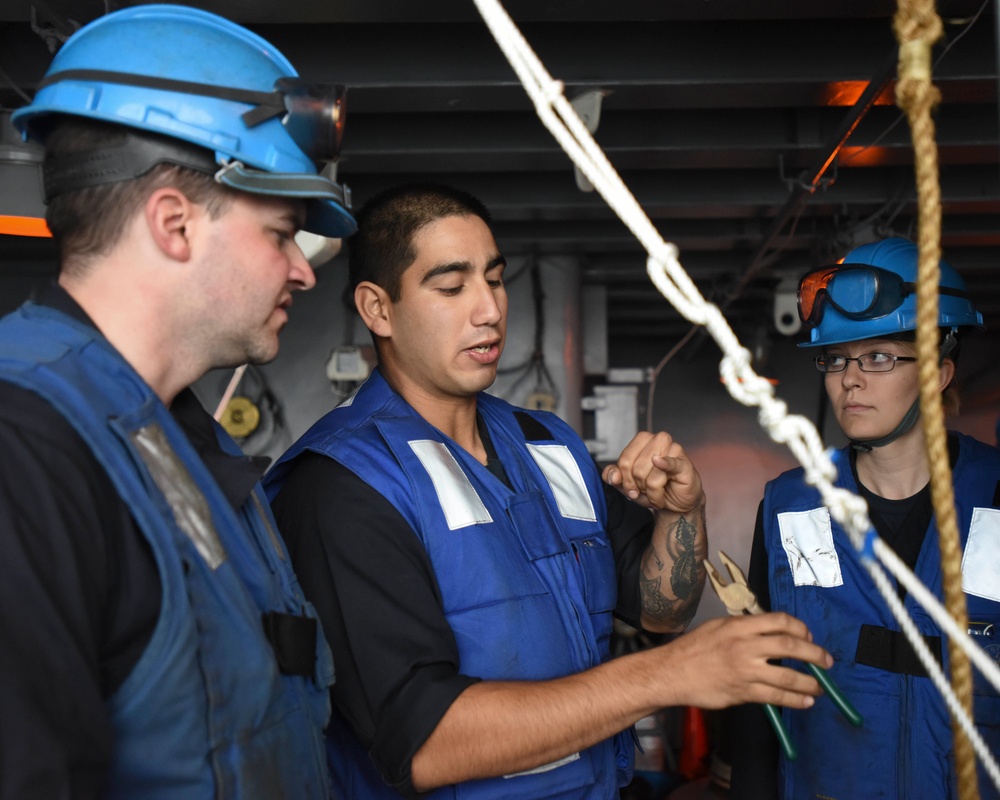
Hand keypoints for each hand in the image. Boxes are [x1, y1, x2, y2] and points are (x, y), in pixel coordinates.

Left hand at [602, 431, 703, 513]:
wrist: (676, 503)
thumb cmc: (653, 488)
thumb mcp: (629, 484)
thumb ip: (615, 477)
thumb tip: (612, 476)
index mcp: (642, 441)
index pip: (625, 459)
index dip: (625, 479)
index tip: (631, 489)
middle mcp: (657, 440)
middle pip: (636, 467)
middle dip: (639, 486)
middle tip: (646, 491)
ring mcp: (673, 449)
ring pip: (650, 473)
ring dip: (652, 491)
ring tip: (658, 492)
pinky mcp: (683, 462)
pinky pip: (669, 465)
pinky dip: (664, 468)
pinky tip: (666, 476)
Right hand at [652, 613, 831, 709]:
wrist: (672, 673)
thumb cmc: (694, 648)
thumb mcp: (719, 627)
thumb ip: (745, 628)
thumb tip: (772, 633)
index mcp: (740, 625)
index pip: (780, 621)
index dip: (801, 628)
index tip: (808, 637)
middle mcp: (745, 645)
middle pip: (790, 646)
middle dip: (815, 654)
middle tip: (826, 662)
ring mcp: (745, 670)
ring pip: (788, 676)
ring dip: (810, 683)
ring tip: (820, 688)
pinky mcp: (743, 692)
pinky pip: (776, 697)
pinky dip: (795, 700)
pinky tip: (805, 702)